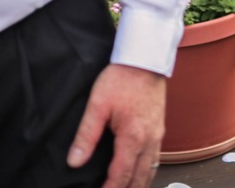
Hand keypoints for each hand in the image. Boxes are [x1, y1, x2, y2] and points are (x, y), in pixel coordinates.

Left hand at [68, 64, 167, 187]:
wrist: (145, 59)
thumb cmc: (123, 77)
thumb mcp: (98, 104)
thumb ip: (86, 135)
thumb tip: (75, 160)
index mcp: (133, 136)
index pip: (121, 175)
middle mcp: (149, 139)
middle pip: (139, 178)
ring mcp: (157, 135)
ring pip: (151, 170)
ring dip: (138, 184)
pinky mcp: (159, 128)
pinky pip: (156, 159)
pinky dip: (146, 172)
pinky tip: (138, 173)